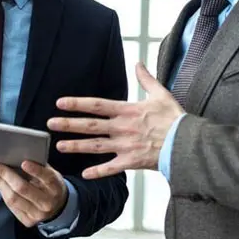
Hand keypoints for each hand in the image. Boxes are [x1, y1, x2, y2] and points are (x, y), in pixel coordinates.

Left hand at [0, 161, 67, 226]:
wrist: (57, 206)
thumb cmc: (50, 185)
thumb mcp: (50, 173)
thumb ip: (38, 166)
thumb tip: (17, 155)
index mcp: (55, 187)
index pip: (46, 178)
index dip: (35, 170)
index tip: (23, 162)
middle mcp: (47, 202)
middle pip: (23, 188)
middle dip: (5, 175)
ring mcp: (37, 214)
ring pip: (13, 199)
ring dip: (0, 183)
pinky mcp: (28, 221)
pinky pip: (11, 206)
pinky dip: (3, 192)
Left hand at [47, 63, 183, 178]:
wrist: (188, 143)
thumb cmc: (175, 119)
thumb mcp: (161, 94)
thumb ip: (146, 79)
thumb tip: (138, 63)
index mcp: (127, 111)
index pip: (96, 105)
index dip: (77, 104)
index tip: (60, 103)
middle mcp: (122, 128)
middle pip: (90, 126)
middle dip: (68, 125)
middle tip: (50, 124)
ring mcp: (125, 146)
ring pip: (95, 146)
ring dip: (76, 146)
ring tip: (59, 147)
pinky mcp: (131, 161)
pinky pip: (111, 168)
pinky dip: (98, 172)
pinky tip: (84, 174)